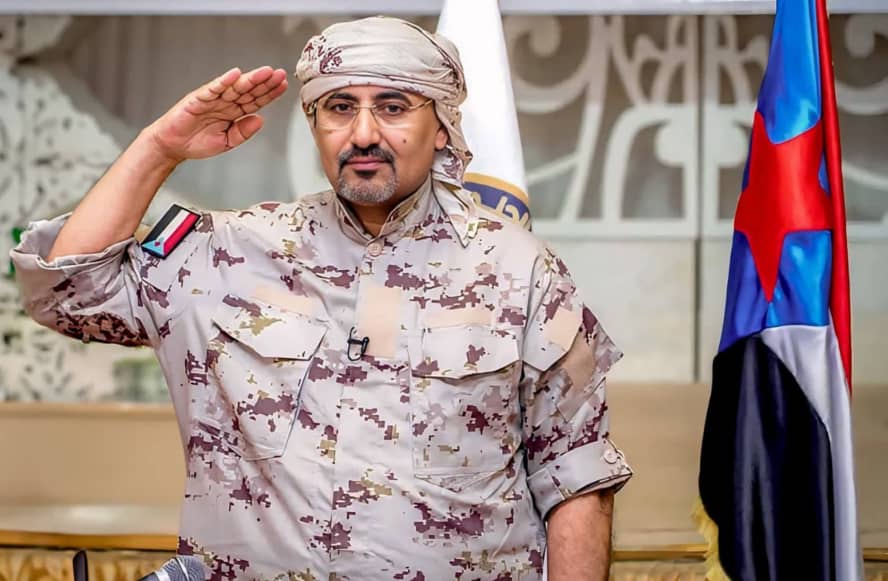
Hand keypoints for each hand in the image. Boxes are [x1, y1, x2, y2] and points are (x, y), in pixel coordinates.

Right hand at [145, 66, 288, 162]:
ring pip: (235, 86)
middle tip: (280, 74)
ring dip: (250, 79)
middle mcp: (225, 102)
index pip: (255, 100)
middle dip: (265, 82)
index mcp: (233, 112)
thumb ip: (243, 132)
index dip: (270, 93)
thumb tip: (260, 120)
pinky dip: (224, 81)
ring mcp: (212, 99)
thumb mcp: (227, 142)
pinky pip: (213, 88)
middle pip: (249, 90)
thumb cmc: (196, 142)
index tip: (283, 85)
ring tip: (265, 72)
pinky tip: (236, 74)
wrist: (173, 146)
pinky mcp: (198, 98)